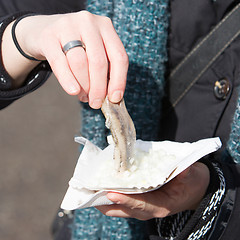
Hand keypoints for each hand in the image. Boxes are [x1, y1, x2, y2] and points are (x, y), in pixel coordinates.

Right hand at [2, 11, 127, 107]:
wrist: (43, 30)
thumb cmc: (75, 46)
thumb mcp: (94, 51)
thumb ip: (104, 69)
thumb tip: (110, 97)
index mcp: (106, 27)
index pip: (119, 57)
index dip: (119, 80)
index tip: (114, 98)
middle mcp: (89, 22)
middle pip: (99, 62)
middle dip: (99, 88)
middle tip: (96, 103)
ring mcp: (67, 26)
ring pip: (80, 63)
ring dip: (84, 86)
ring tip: (83, 97)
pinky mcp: (48, 35)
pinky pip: (60, 62)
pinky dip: (68, 80)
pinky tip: (73, 91)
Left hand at [96, 162, 209, 219]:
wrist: (194, 188)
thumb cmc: (193, 183)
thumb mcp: (193, 176)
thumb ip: (187, 174)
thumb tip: (182, 169)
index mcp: (163, 205)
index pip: (142, 205)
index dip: (127, 200)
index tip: (111, 193)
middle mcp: (150, 209)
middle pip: (126, 209)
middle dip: (108, 203)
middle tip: (90, 193)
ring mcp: (144, 206)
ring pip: (121, 208)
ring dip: (105, 201)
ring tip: (90, 190)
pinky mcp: (140, 201)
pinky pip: (122, 201)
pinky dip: (111, 196)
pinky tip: (101, 186)